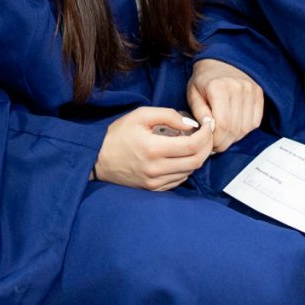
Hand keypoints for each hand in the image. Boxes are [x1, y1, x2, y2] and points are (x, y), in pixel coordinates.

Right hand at [94, 107, 213, 190]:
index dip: (206, 135)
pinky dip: (186, 167)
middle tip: (207, 134)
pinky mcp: (152, 189)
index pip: (192, 146)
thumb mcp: (140, 115)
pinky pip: (178, 181)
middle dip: (207, 146)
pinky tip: (182, 156)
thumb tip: (191, 124)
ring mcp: (155, 182)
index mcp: (153, 149)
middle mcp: (156, 169)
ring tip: (195, 142)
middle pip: (195, 162)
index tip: (208, 124)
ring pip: (189, 172)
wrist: (96, 159)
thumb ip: (167, 115)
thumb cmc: (118, 133)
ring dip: (197, 157)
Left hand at [187, 58, 264, 152]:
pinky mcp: (258, 93)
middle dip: (224, 142)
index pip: (223, 124)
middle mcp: (238, 87)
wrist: (219, 61)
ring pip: (246, 128)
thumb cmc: (203, 80)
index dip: (216, 140)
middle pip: (235, 128)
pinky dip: (245, 130)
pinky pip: (255, 122)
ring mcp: (250, 89)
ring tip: (224, 134)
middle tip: (215, 144)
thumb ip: (199, 113)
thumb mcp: (193, 94)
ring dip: (234, 137)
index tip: (209, 143)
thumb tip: (209, 130)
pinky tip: (234, 126)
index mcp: (219, 87)